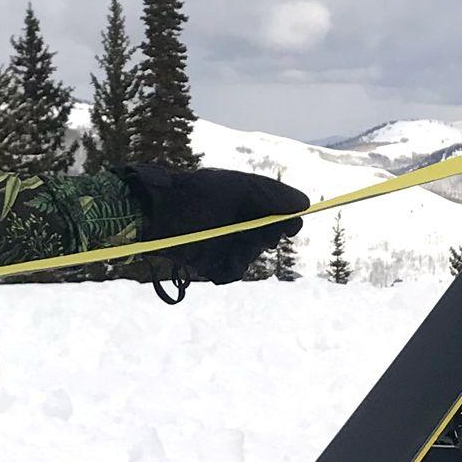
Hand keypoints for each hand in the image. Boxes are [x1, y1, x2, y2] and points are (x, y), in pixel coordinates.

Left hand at [114, 165, 309, 284]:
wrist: (157, 214)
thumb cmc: (196, 195)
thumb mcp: (239, 188)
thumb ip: (272, 195)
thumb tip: (305, 206)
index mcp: (246, 201)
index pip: (279, 215)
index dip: (285, 223)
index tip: (287, 228)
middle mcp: (237, 222)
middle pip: (267, 239)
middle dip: (260, 238)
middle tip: (247, 233)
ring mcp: (224, 243)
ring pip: (249, 258)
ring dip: (241, 255)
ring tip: (225, 248)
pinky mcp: (210, 263)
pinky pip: (230, 273)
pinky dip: (226, 270)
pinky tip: (213, 264)